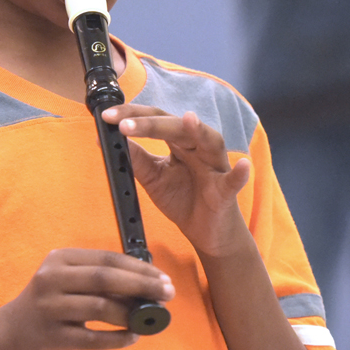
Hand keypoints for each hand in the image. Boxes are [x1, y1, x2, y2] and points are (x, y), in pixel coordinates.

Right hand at [4, 248, 174, 349]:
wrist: (15, 330)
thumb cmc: (54, 301)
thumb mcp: (70, 279)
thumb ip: (101, 277)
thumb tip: (149, 283)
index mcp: (60, 259)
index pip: (107, 258)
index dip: (139, 268)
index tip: (162, 277)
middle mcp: (52, 279)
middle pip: (104, 278)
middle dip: (141, 285)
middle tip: (167, 294)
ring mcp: (50, 308)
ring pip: (100, 307)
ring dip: (130, 314)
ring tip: (149, 318)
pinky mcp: (53, 336)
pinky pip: (93, 339)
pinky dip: (117, 339)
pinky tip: (132, 337)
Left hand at [101, 106, 250, 258]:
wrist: (206, 233)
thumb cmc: (183, 200)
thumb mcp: (153, 178)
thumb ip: (136, 158)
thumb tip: (106, 137)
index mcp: (180, 142)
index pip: (156, 120)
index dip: (133, 116)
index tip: (107, 117)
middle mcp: (199, 148)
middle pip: (177, 127)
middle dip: (150, 123)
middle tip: (122, 124)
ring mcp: (215, 167)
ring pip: (209, 142)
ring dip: (198, 131)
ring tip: (187, 120)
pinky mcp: (226, 192)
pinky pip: (234, 181)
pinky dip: (239, 173)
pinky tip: (243, 165)